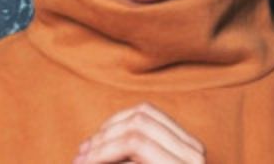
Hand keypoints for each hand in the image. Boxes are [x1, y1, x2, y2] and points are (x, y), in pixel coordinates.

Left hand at [73, 102, 205, 163]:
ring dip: (103, 145)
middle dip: (104, 134)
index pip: (146, 113)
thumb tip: (88, 146)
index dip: (113, 124)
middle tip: (78, 155)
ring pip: (137, 130)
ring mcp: (191, 160)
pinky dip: (110, 153)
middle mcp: (195, 150)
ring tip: (82, 161)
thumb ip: (128, 156)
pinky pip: (137, 145)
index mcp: (187, 147)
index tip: (87, 145)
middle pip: (140, 118)